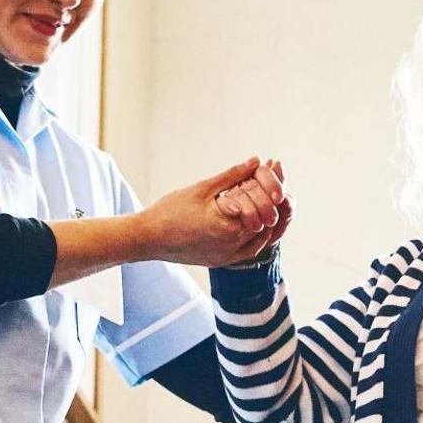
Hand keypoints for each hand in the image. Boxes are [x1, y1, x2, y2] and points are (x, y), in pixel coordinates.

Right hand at [142, 157, 290, 266]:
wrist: (149, 238)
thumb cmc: (171, 210)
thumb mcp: (203, 188)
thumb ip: (232, 175)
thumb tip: (256, 160)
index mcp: (229, 224)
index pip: (264, 203)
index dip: (270, 183)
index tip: (272, 168)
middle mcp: (233, 244)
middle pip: (267, 219)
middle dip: (270, 197)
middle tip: (271, 180)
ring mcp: (229, 256)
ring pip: (263, 235)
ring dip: (266, 215)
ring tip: (262, 196)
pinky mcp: (223, 261)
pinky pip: (251, 250)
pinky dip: (258, 234)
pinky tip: (255, 219)